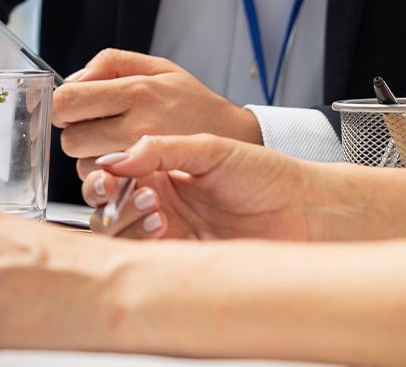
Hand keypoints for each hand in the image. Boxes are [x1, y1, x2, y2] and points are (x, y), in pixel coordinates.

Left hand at [53, 49, 262, 176]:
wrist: (238, 139)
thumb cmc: (195, 103)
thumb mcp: (159, 67)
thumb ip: (111, 62)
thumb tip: (73, 79)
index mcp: (137, 90)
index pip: (67, 101)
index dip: (60, 106)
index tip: (70, 107)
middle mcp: (138, 124)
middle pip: (70, 139)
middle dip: (76, 133)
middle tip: (96, 128)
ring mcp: (144, 158)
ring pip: (84, 166)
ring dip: (91, 158)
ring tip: (115, 146)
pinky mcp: (148, 181)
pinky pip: (107, 183)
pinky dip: (109, 176)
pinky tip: (125, 164)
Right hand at [80, 133, 325, 241]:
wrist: (304, 211)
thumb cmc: (265, 175)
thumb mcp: (210, 149)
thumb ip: (160, 149)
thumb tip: (115, 157)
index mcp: (161, 168)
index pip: (112, 170)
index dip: (101, 171)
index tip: (106, 170)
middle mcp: (158, 199)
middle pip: (104, 203)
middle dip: (102, 195)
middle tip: (117, 188)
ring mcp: (167, 230)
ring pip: (116, 231)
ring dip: (123, 217)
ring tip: (153, 205)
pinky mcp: (179, 257)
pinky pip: (142, 257)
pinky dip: (141, 241)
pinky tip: (161, 225)